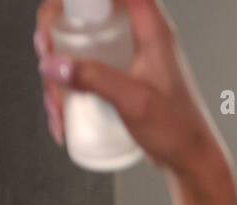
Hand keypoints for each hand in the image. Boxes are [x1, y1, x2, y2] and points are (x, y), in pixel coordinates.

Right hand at [34, 0, 226, 178]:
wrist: (188, 158)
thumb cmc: (177, 129)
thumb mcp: (134, 101)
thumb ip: (95, 78)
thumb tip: (54, 64)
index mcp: (150, 27)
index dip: (82, 0)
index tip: (60, 14)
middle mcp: (137, 34)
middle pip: (86, 13)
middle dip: (56, 35)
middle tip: (48, 59)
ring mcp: (125, 55)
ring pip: (79, 45)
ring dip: (59, 73)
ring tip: (58, 106)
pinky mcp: (117, 75)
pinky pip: (83, 70)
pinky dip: (67, 88)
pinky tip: (63, 114)